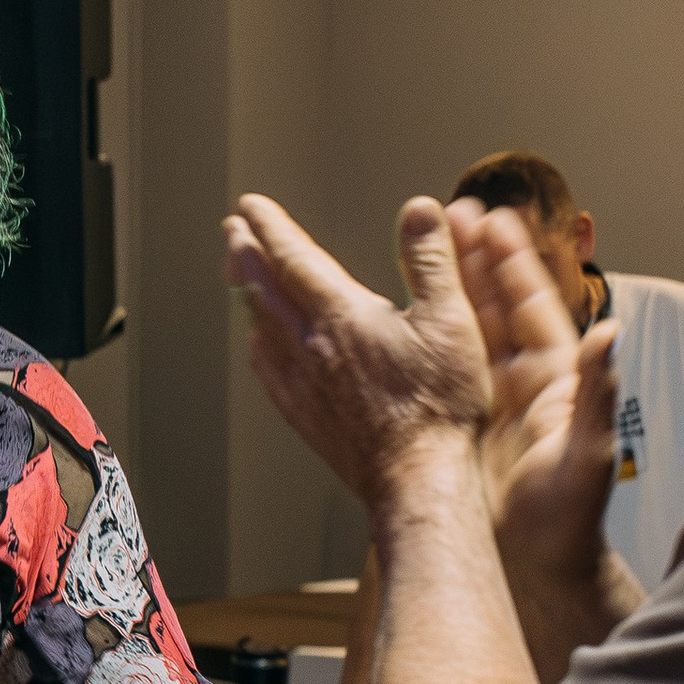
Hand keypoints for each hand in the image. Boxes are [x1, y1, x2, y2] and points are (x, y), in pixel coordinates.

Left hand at [223, 197, 491, 499]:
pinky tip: (258, 344)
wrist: (416, 477)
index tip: (250, 206)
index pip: (294, 257)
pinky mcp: (304, 416)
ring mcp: (302, 383)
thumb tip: (420, 210)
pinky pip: (267, 370)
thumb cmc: (439, 404)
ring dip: (247, 293)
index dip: (270, 227)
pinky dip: (257, 344)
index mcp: (342, 315)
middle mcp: (310, 346)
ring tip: (240, 276)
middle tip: (232, 231)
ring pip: (260, 326)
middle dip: (246, 253)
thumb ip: (431, 260)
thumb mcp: (451, 319)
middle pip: (263, 289)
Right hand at [450, 202, 620, 582]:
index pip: (533, 308)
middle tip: (454, 213)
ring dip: (451, 286)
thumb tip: (610, 334)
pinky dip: (427, 334)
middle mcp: (524, 382)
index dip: (514, 263)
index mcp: (556, 381)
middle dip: (477, 258)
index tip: (496, 220)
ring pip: (469, 329)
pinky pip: (445, 367)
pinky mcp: (464, 422)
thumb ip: (598, 395)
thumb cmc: (569, 521)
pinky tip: (402, 313)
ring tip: (426, 242)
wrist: (537, 569)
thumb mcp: (586, 457)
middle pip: (498, 305)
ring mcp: (493, 400)